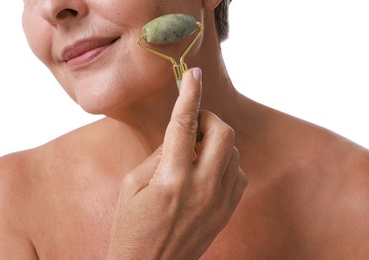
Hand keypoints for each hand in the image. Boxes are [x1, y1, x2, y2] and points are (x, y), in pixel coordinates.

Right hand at [107, 68, 246, 259]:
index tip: (193, 74)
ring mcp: (219, 201)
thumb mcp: (132, 185)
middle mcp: (201, 188)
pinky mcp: (227, 211)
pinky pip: (237, 172)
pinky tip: (206, 171)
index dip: (189, 94)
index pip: (183, 124)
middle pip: (223, 132)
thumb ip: (159, 154)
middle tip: (191, 126)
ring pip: (232, 151)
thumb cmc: (131, 227)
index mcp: (171, 179)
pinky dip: (224, 163)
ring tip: (194, 154)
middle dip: (208, 119)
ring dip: (215, 142)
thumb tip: (181, 135)